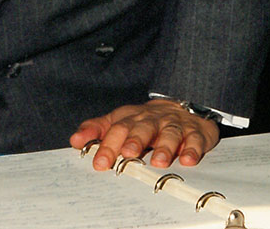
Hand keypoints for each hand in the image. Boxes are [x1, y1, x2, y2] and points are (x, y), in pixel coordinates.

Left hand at [69, 99, 218, 169]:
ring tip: (158, 161)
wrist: (181, 107)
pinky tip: (187, 160)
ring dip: (164, 147)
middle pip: (143, 128)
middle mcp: (153, 120)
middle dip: (135, 141)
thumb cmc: (145, 121)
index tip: (99, 162)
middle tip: (128, 154)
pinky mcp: (195, 132)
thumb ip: (97, 129)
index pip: (118, 128)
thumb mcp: (120, 121)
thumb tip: (74, 140)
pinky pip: (195, 140)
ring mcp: (174, 125)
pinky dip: (192, 149)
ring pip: (169, 133)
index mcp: (133, 118)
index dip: (108, 144)